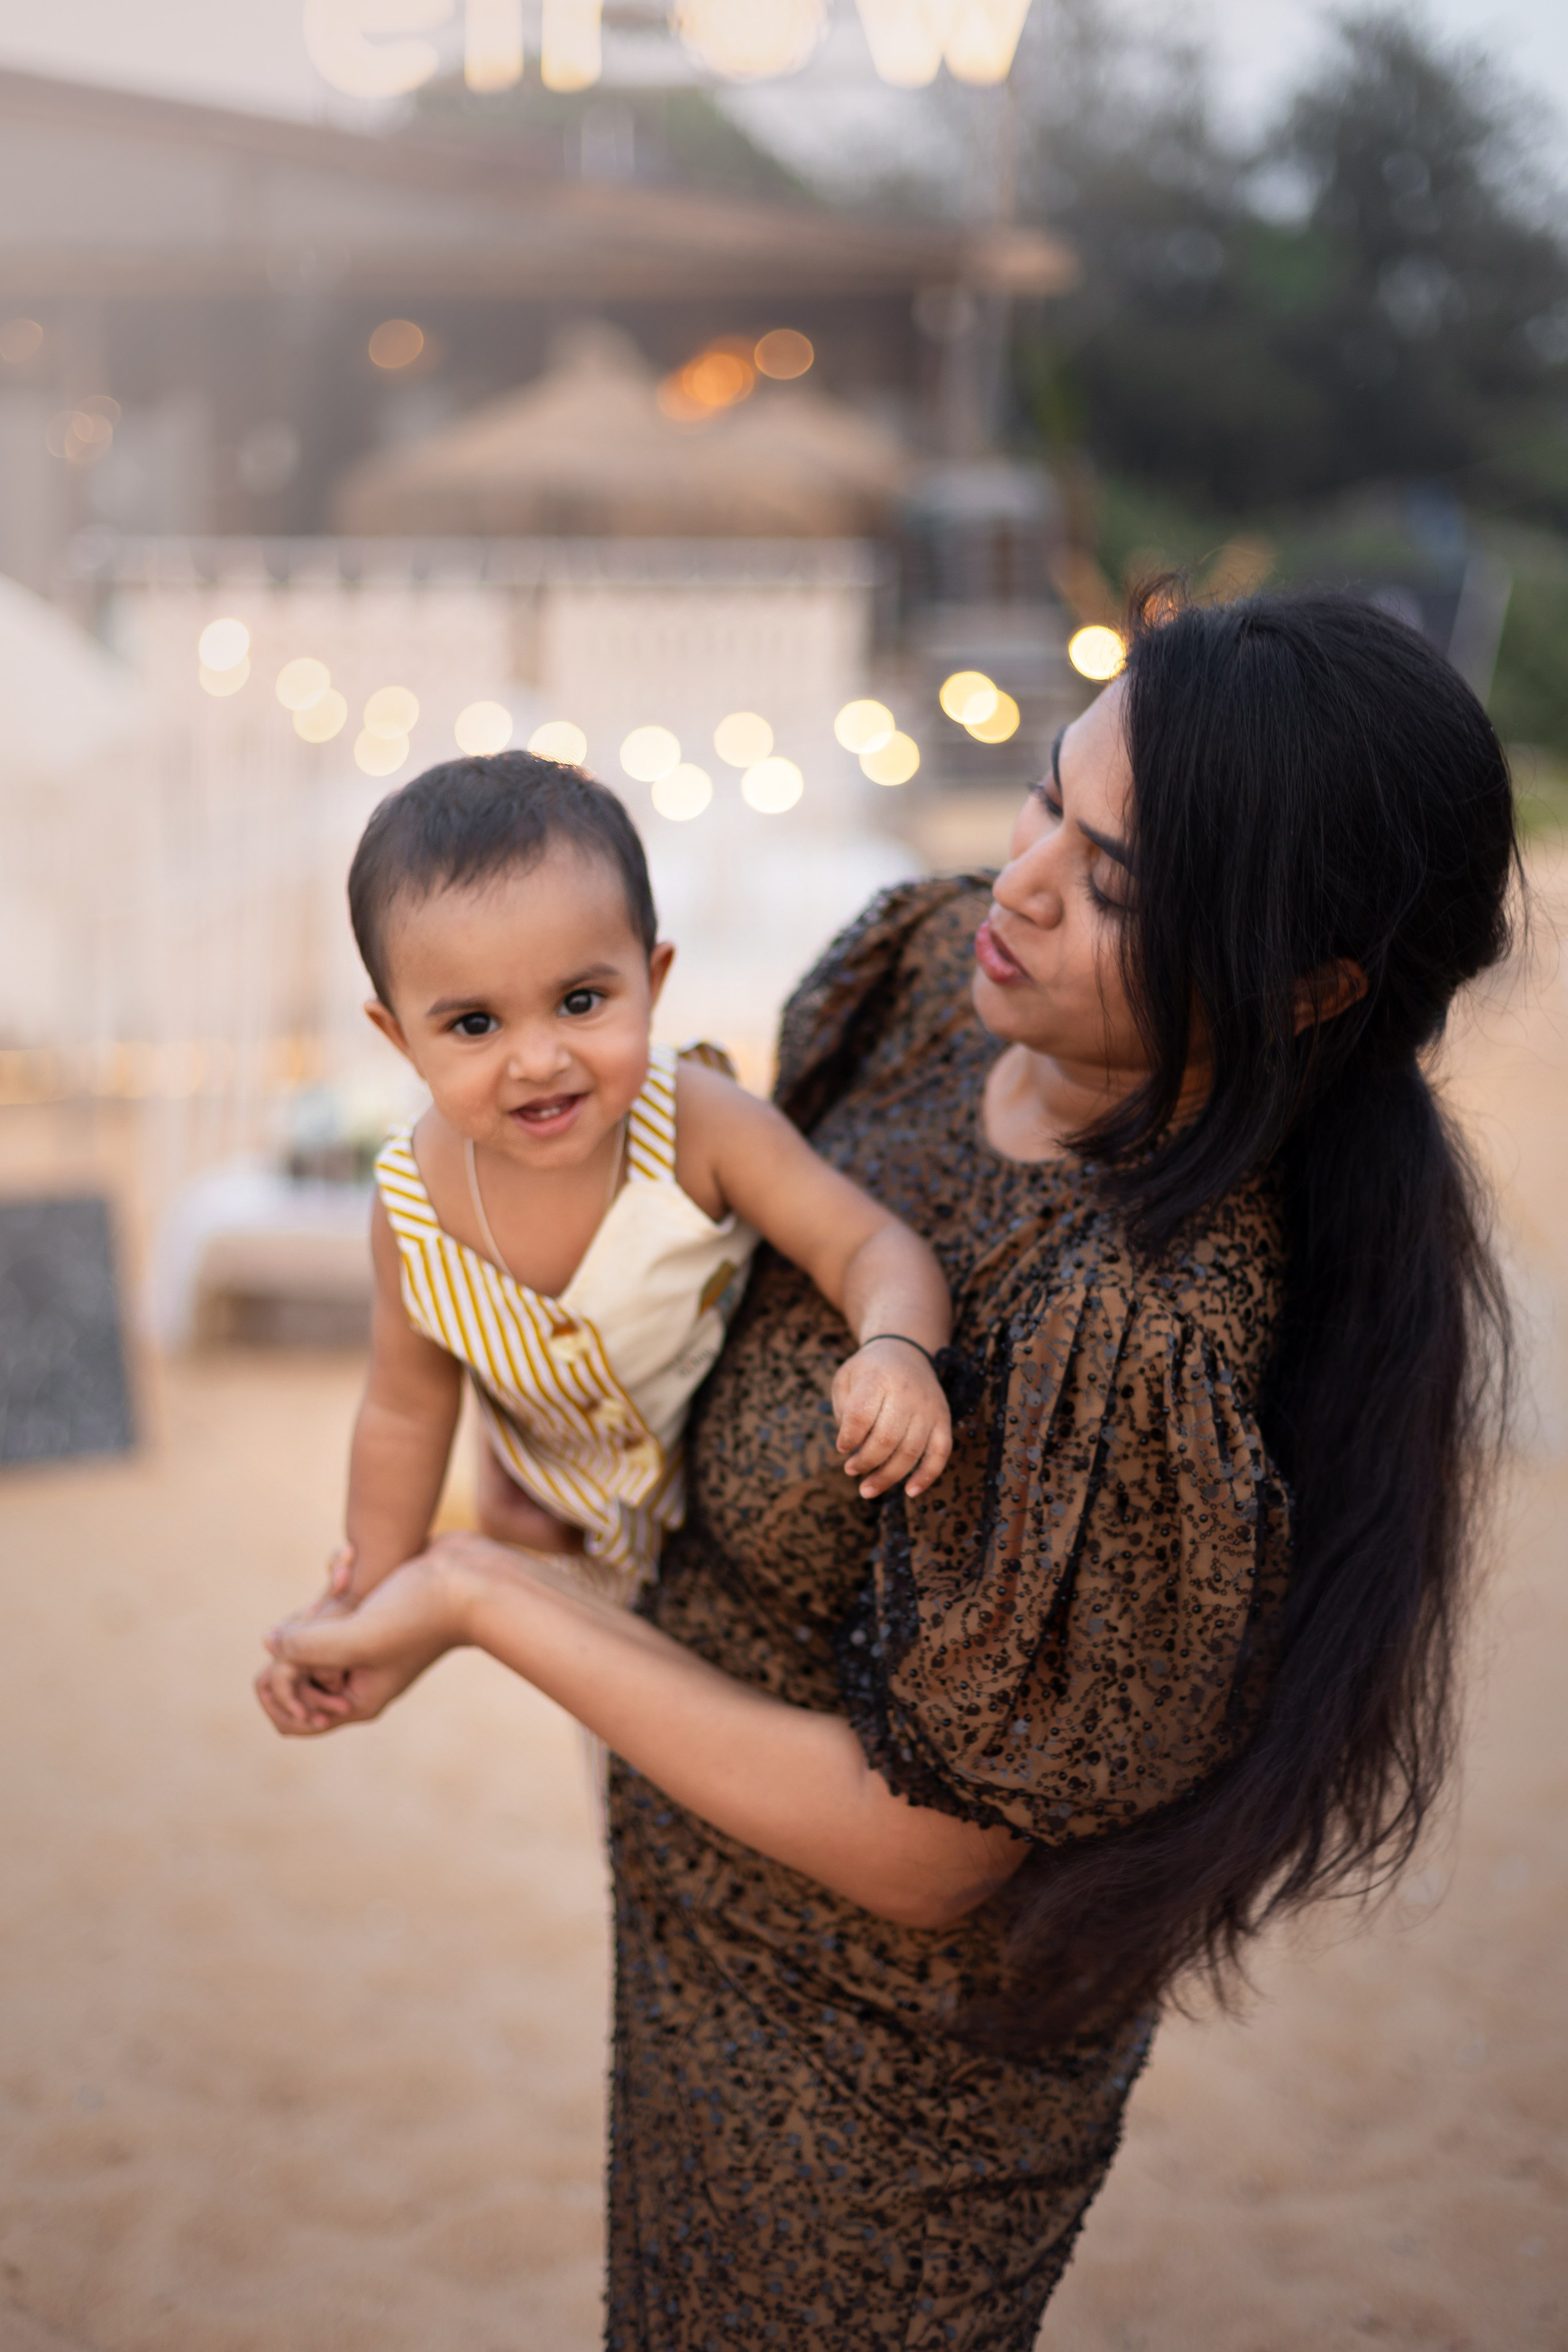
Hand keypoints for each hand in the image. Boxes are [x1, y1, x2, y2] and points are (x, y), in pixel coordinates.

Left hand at [253, 1537, 485, 1738]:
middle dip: (300, 1633)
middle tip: (333, 1607)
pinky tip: (347, 1559)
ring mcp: (360, 1646)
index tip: (301, 1657)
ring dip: (317, 1600)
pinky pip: (324, 1605)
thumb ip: (306, 1646)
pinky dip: (331, 1581)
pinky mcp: (366, 1614)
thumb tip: (268, 1643)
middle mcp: (354, 1679)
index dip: (279, 1690)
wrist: (473, 1575)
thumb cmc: (425, 1611)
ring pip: (304, 1632)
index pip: (290, 1719)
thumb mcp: (360, 1635)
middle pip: (290, 1670)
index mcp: (354, 1700)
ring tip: (346, 1577)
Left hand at [832, 1339, 951, 1499]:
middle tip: (850, 1471)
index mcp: (878, 1378)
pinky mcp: (944, 1419)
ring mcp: (929, 1407)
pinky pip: (940, 1453)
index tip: (841, 1448)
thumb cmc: (869, 1371)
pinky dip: (927, 1476)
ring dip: (888, 1476)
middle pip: (886, 1439)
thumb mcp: (846, 1377)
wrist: (905, 1351)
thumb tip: (851, 1448)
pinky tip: (910, 1492)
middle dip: (865, 1462)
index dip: (848, 1438)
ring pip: (911, 1451)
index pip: (860, 1416)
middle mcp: (907, 1392)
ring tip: (867, 1489)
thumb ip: (843, 1409)